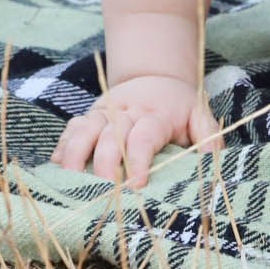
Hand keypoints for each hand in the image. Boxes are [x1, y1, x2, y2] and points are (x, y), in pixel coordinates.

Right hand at [50, 74, 220, 187]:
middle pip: (110, 136)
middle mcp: (126, 111)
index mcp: (154, 114)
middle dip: (104, 165)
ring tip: (71, 182)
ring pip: (84, 129)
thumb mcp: (200, 116)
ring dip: (75, 155)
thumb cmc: (179, 106)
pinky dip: (62, 145)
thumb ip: (209, 137)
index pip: (143, 136)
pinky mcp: (90, 116)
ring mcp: (104, 113)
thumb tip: (212, 163)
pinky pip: (72, 128)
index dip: (138, 159)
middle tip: (103, 193)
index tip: (136, 184)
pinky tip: (57, 166)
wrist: (156, 75)